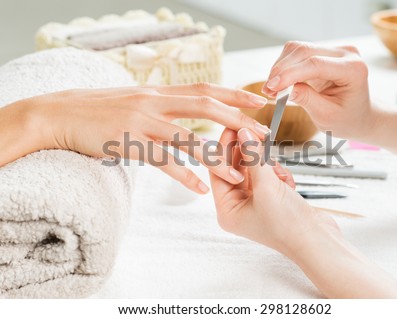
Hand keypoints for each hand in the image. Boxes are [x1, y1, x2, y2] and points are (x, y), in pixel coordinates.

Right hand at [19, 83, 270, 193]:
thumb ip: (159, 108)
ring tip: (236, 174)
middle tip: (262, 134)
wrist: (58, 114)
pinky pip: (162, 160)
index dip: (233, 93)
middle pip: (205, 106)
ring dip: (214, 157)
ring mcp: (141, 120)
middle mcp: (155, 102)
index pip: (205, 89)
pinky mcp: (127, 141)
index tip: (257, 100)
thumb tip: (180, 117)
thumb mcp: (134, 102)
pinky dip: (183, 175)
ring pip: (187, 138)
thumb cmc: (97, 111)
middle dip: (237, 118)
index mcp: (159, 93)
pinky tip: (198, 188)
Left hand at [209, 127, 337, 254]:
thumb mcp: (267, 187)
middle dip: (249, 154)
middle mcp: (238, 207)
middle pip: (237, 169)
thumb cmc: (288, 223)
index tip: (233, 126)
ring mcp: (256, 203)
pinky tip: (288, 183)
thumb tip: (243, 131)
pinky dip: (279, 175)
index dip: (225, 148)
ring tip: (277, 169)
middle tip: (255, 131)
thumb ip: (253, 157)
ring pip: (255, 171)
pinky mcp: (272, 200)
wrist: (319, 242)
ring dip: (268, 166)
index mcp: (227, 210)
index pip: (218, 172)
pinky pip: (269, 177)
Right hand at [262, 41, 375, 139]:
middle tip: (267, 91)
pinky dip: (284, 67)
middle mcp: (346, 53)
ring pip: (297, 49)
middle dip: (281, 70)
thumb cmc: (347, 119)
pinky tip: (280, 83)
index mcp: (353, 69)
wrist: (359, 115)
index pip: (316, 64)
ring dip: (280, 68)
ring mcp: (334, 50)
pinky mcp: (323, 52)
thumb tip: (283, 88)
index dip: (289, 74)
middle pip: (304, 51)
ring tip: (272, 90)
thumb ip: (306, 99)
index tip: (272, 87)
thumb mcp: (327, 116)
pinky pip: (297, 53)